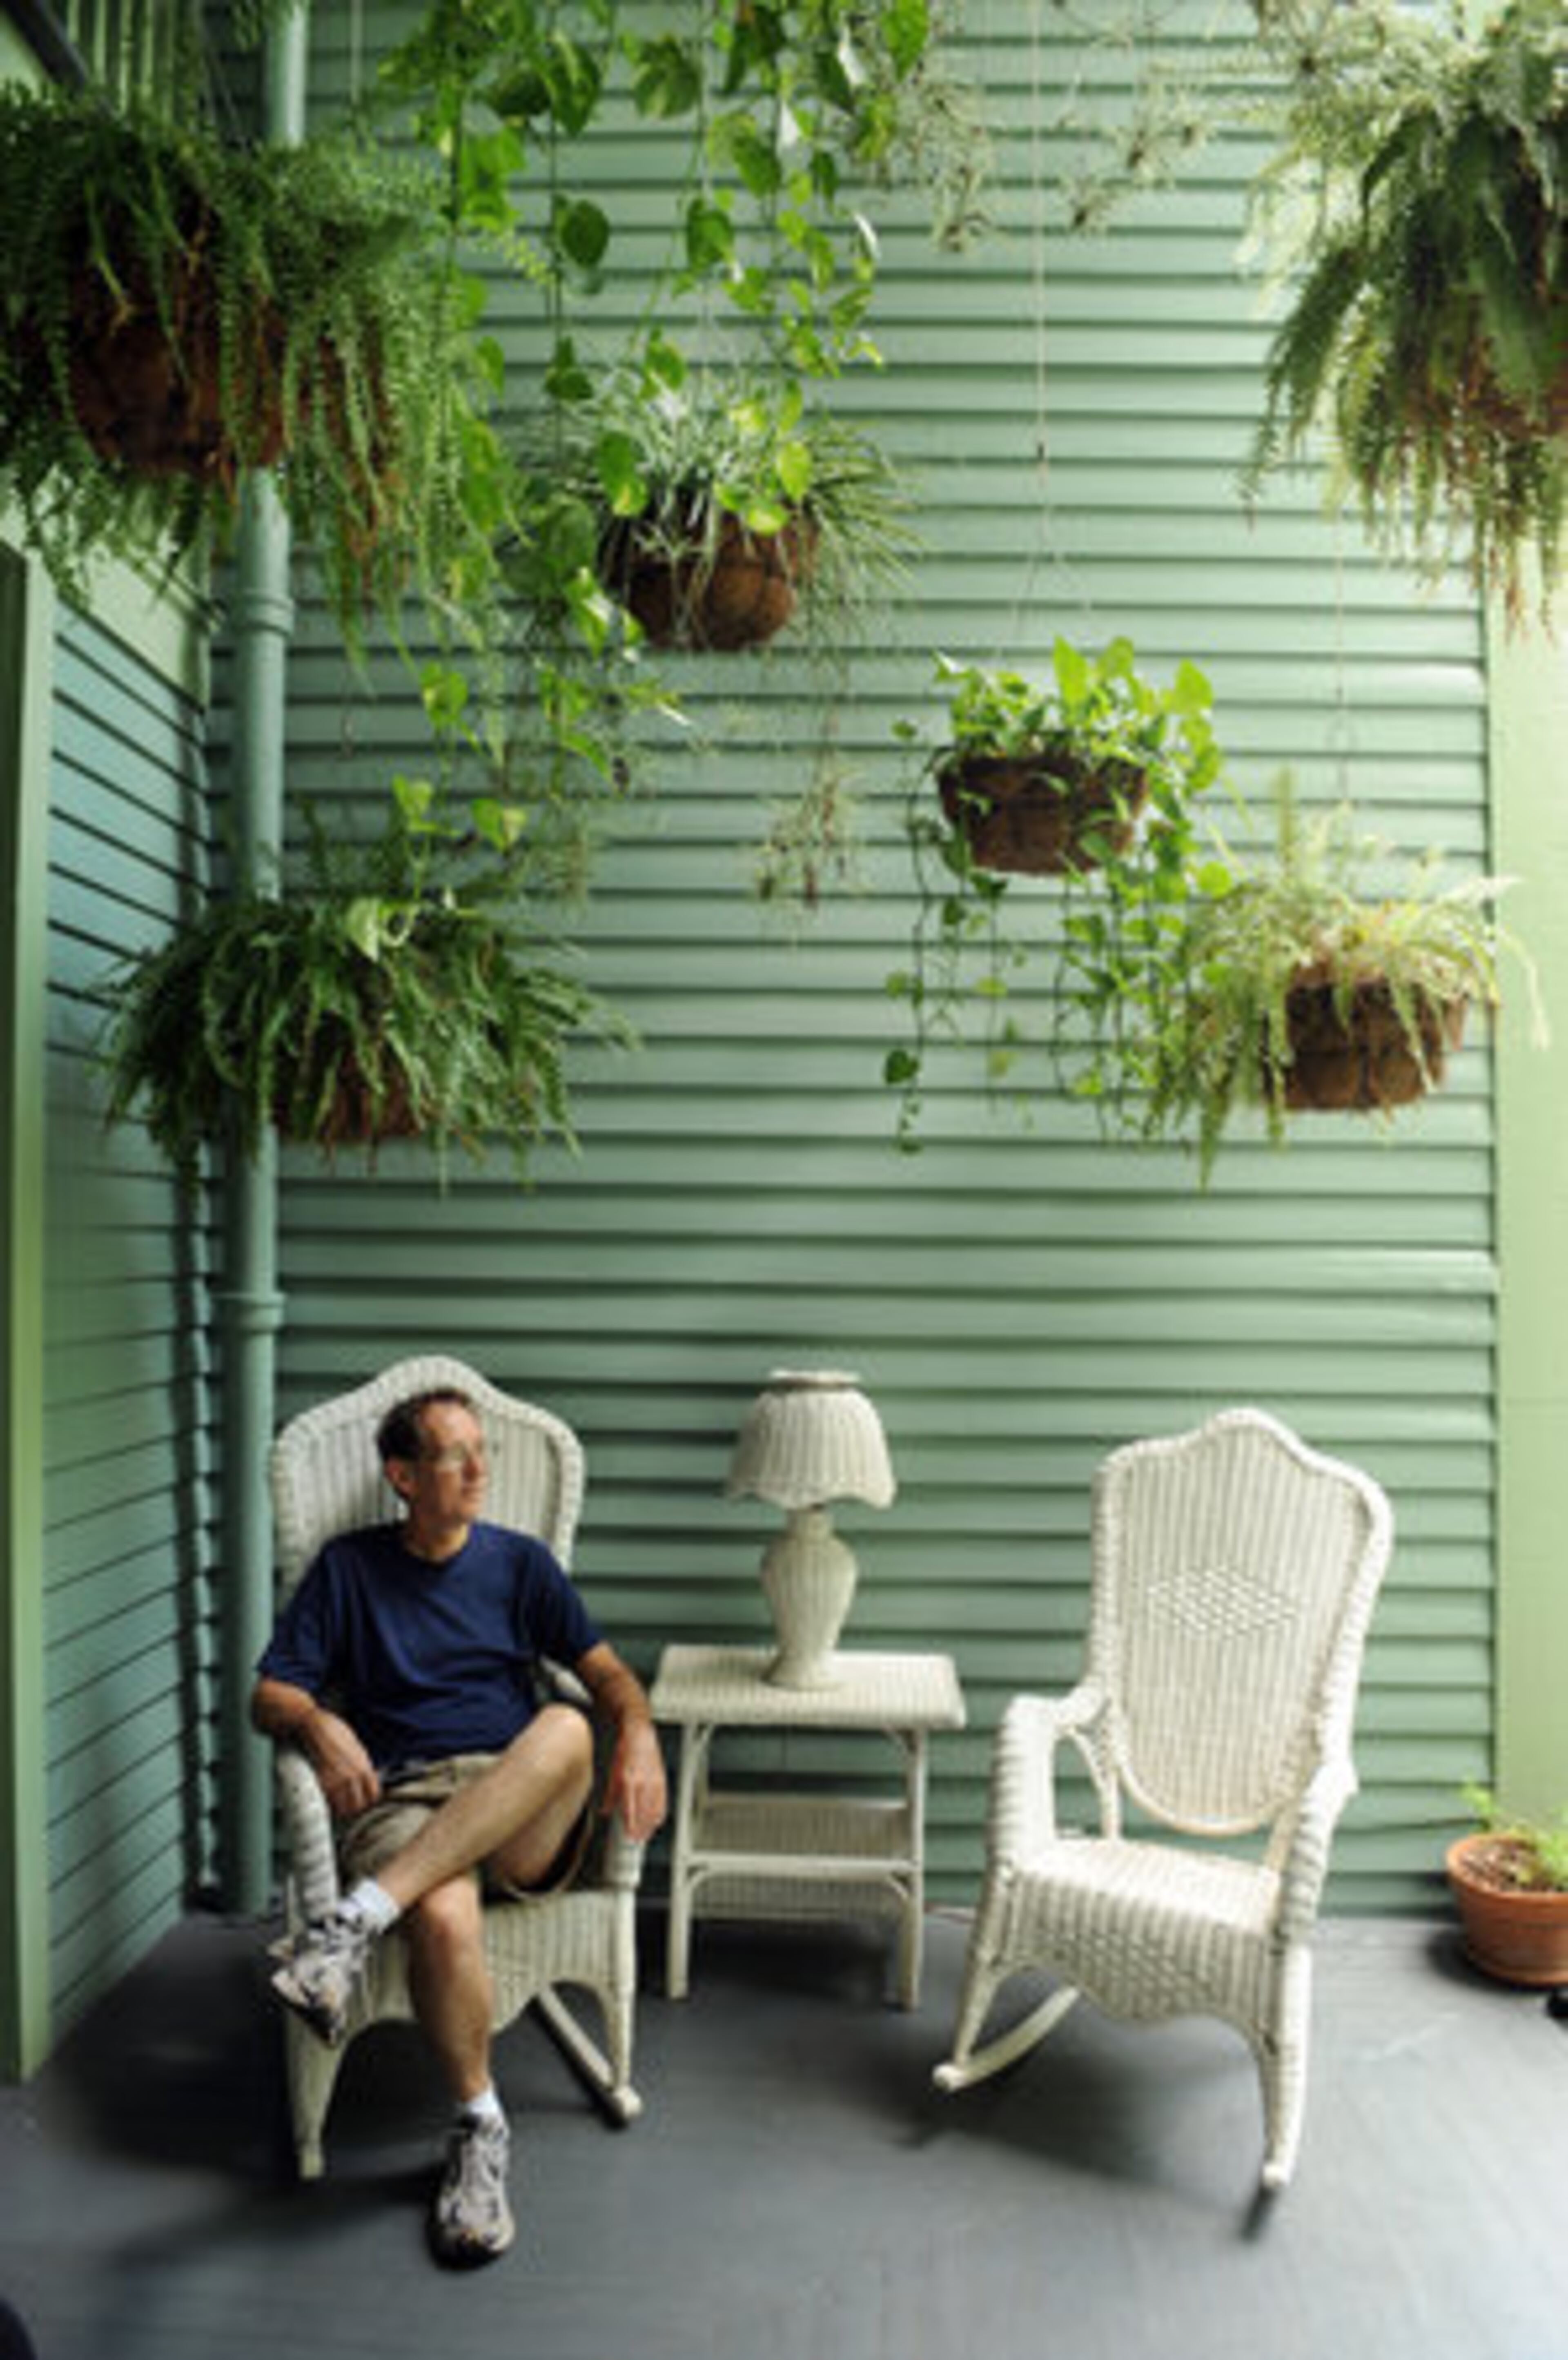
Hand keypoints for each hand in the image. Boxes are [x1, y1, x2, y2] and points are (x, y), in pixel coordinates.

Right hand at [300, 1707, 381, 1820]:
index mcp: (365, 1767)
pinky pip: (327, 1802)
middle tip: (343, 1808)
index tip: (359, 1802)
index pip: (373, 1796)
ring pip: (343, 1808)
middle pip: (358, 1806)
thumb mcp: (355, 1747)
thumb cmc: (334, 1732)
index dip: (366, 1802)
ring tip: (332, 1807)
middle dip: (351, 1809)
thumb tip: (364, 1777)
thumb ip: (361, 1764)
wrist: (315, 1725)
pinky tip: (323, 1800)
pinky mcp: (323, 1782)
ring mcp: (339, 1780)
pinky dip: (325, 1804)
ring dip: (338, 1810)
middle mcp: (355, 1776)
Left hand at [605, 1717, 666, 1844]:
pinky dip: (660, 1812)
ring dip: (650, 1824)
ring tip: (646, 1835)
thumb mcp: (613, 1773)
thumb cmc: (625, 1752)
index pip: (631, 1809)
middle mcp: (642, 1783)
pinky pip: (662, 1800)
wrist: (639, 1734)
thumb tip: (606, 1811)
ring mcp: (654, 1781)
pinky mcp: (661, 1779)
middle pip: (644, 1813)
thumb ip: (610, 1795)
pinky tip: (658, 1820)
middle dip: (641, 1829)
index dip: (631, 1825)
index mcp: (629, 1781)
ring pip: (654, 1809)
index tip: (629, 1836)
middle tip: (638, 1841)